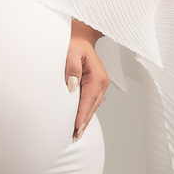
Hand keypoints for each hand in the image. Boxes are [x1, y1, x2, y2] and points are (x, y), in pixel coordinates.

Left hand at [67, 20, 108, 140]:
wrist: (82, 36)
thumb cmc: (75, 43)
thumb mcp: (71, 52)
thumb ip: (71, 68)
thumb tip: (72, 87)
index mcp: (97, 76)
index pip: (88, 100)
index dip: (82, 115)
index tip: (76, 128)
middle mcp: (102, 83)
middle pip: (92, 107)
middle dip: (84, 123)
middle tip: (75, 137)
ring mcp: (100, 85)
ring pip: (92, 107)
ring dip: (85, 120)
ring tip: (77, 134)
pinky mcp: (95, 86)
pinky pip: (91, 102)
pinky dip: (86, 112)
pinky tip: (79, 121)